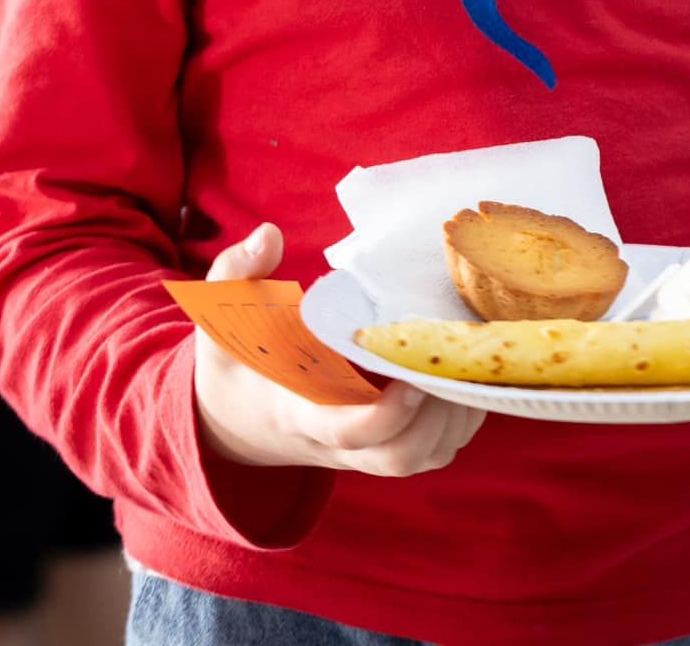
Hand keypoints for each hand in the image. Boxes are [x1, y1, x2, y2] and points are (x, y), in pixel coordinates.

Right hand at [194, 223, 485, 477]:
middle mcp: (334, 442)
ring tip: (469, 358)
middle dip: (437, 415)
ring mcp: (360, 452)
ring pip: (422, 456)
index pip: (346, 430)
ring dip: (455, 416)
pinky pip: (431, 451)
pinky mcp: (380, 448)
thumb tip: (268, 234)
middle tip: (455, 356)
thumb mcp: (221, 319)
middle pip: (398, 455)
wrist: (234, 423)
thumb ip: (237, 275)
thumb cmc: (235, 364)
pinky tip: (465, 373)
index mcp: (295, 412)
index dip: (386, 414)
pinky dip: (459, 421)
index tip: (412, 378)